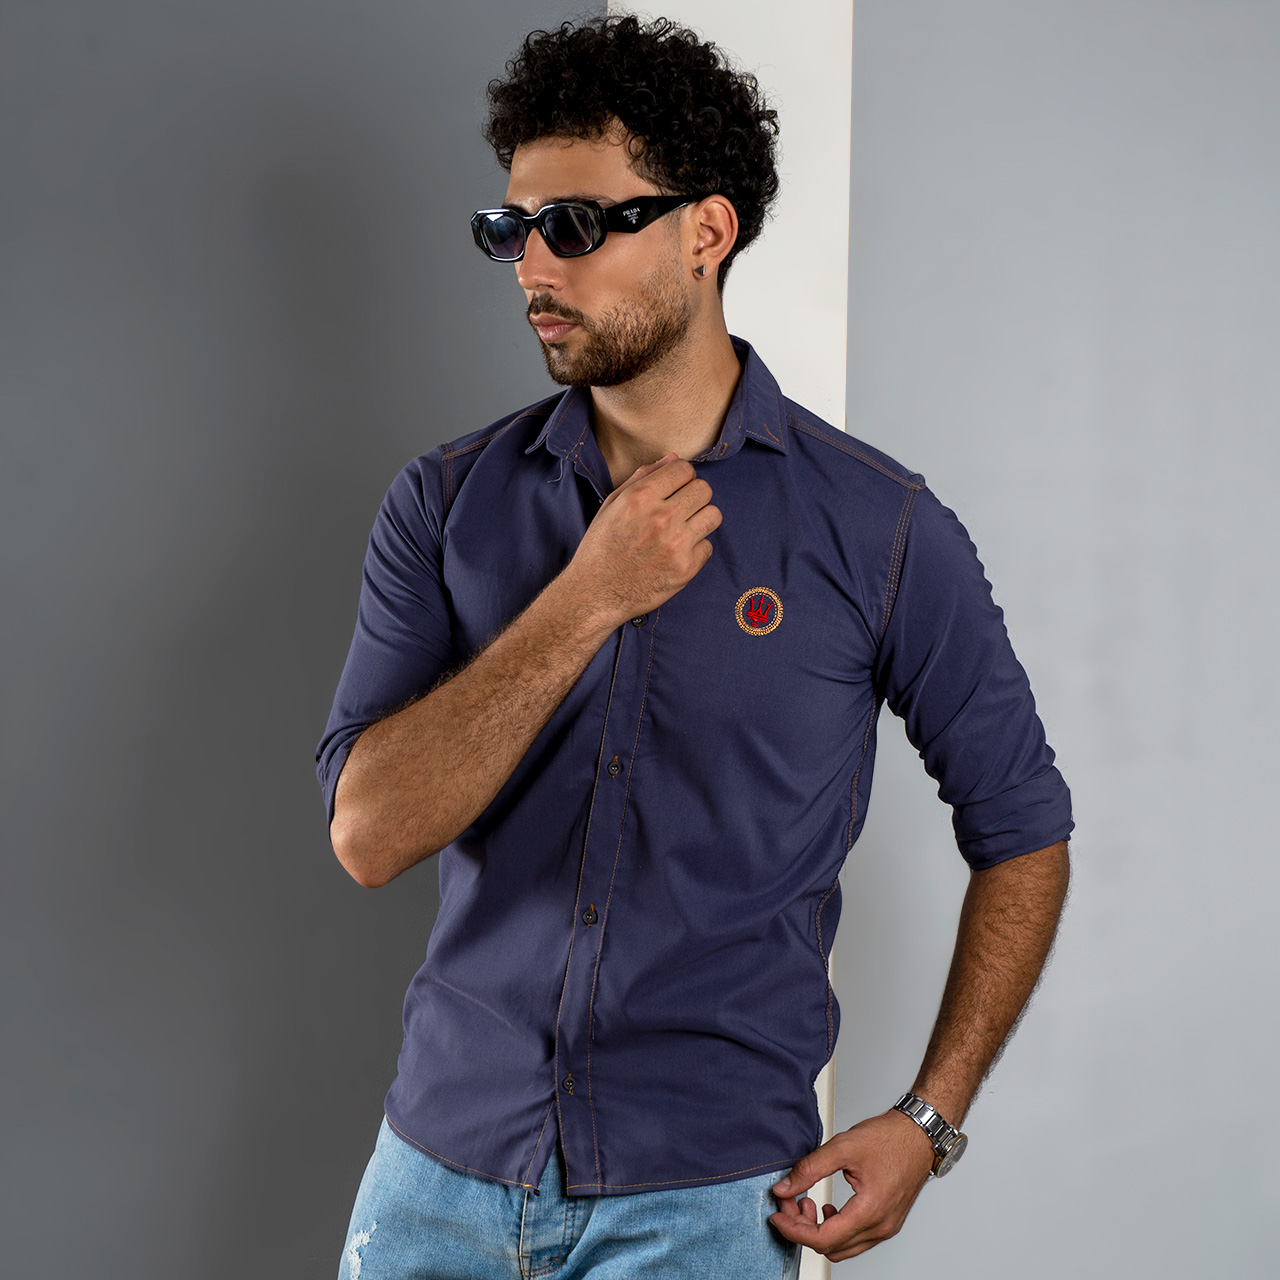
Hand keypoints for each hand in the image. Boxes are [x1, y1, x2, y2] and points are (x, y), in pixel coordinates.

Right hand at [566, 452, 721, 627]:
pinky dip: (695, 549)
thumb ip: (643, 478)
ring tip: (683, 529)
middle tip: (680, 509)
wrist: (595, 593)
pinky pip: (708, 546)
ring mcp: (676, 545)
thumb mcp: (612, 505)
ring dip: (700, 519)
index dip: (681, 476)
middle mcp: (661, 518)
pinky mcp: (686, 569)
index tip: (675, 487)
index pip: (684, 469)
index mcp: (640, 498)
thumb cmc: (601, 547)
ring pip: (713, 515)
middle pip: (704, 489)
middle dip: (694, 495)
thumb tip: (672, 458)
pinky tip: (676, 553)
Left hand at [769, 1111, 935, 1262]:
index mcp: (870, 1210)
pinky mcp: (888, 1222)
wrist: (919, 1134)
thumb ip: (810, 1169)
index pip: (823, 1239)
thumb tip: (784, 1188)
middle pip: (831, 1246)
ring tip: (806, 1203)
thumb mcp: (842, 1146)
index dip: (794, 1230)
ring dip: (819, 1230)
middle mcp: (881, 1226)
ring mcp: (886, 1227)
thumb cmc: (889, 1138)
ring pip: (843, 1247)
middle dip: (802, 1228)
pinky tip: (828, 1208)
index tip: (777, 1215)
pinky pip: (856, 1239)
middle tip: (789, 1202)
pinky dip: (836, 1229)